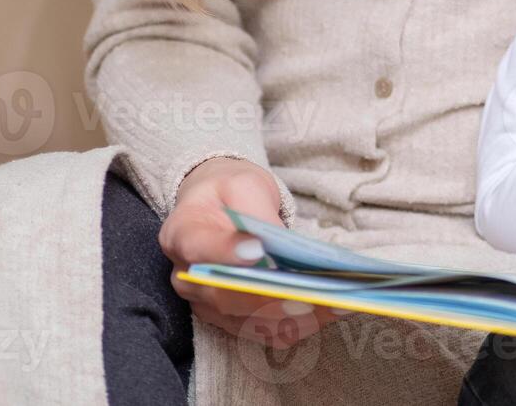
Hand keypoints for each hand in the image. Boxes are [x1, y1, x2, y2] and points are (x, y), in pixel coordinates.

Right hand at [161, 157, 336, 348]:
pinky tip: (331, 310)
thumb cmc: (232, 193)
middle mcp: (188, 278)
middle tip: (310, 290)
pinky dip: (299, 324)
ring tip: (333, 302)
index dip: (227, 252)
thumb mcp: (244, 184)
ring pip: (248, 320)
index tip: (258, 251)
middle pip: (226, 296)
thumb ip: (257, 212)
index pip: (200, 248)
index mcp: (182, 234)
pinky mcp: (231, 320)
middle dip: (270, 296)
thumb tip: (277, 248)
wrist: (219, 207)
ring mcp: (207, 305)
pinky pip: (265, 331)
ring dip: (293, 316)